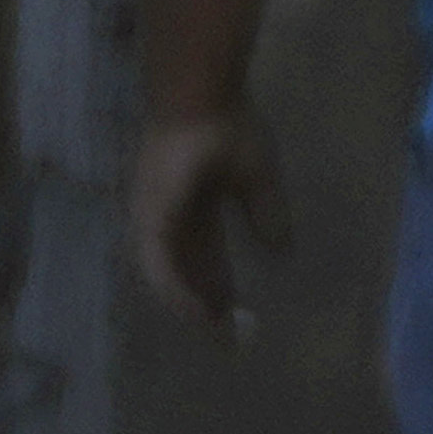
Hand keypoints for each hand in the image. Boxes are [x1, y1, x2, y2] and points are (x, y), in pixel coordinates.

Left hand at [128, 110, 279, 331]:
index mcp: (195, 202)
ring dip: (192, 306)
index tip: (240, 312)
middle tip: (228, 338)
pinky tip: (199, 314)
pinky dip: (178, 294)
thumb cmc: (228, 124)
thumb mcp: (259, 179)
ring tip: (216, 332)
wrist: (201, 95)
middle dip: (207, 304)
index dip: (221, 283)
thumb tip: (283, 251)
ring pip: (169, 276)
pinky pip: (159, 268)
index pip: (206, 254)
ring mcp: (155, 217)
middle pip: (187, 271)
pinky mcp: (148, 218)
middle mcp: (170, 214)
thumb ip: (268, 215)